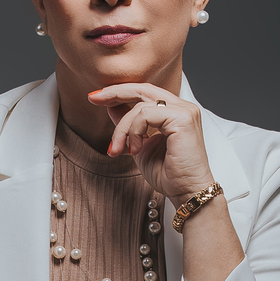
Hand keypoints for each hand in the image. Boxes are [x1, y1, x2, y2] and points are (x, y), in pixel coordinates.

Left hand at [88, 82, 214, 206]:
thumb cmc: (168, 174)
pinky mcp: (182, 118)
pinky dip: (134, 132)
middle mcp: (182, 107)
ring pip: (140, 106)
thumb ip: (129, 126)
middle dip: (115, 93)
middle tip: (93, 98)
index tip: (96, 98)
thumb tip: (112, 108)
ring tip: (119, 150)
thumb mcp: (139, 146)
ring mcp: (184, 111)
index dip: (120, 92)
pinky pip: (146, 115)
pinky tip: (135, 150)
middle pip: (142, 89)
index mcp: (174, 111)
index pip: (144, 93)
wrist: (186, 192)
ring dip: (122, 129)